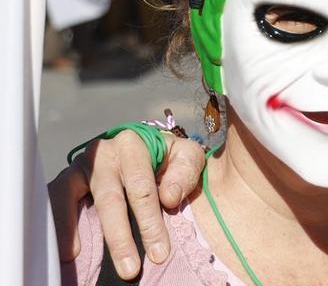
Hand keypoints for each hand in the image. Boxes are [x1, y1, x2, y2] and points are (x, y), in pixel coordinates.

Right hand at [48, 130, 204, 279]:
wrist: (144, 145)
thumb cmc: (166, 156)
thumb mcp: (186, 155)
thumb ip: (184, 172)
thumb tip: (169, 198)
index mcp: (134, 145)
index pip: (142, 188)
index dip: (150, 222)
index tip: (159, 252)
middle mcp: (103, 153)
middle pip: (110, 199)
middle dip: (120, 237)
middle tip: (130, 269)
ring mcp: (80, 166)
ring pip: (73, 198)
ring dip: (76, 231)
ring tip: (80, 259)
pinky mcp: (65, 180)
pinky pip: (54, 200)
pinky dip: (57, 224)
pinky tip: (66, 248)